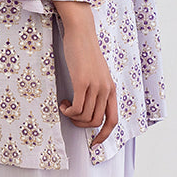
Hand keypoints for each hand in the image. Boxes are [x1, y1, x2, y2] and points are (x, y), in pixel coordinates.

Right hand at [53, 1, 117, 147]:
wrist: (81, 32)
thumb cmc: (85, 52)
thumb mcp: (97, 73)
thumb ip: (97, 88)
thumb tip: (89, 106)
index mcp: (111, 88)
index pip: (113, 119)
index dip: (104, 135)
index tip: (94, 143)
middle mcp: (106, 89)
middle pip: (96, 121)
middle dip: (81, 125)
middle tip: (71, 116)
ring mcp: (95, 86)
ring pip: (85, 116)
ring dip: (72, 117)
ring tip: (65, 106)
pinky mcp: (82, 82)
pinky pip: (77, 108)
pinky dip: (68, 111)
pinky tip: (62, 103)